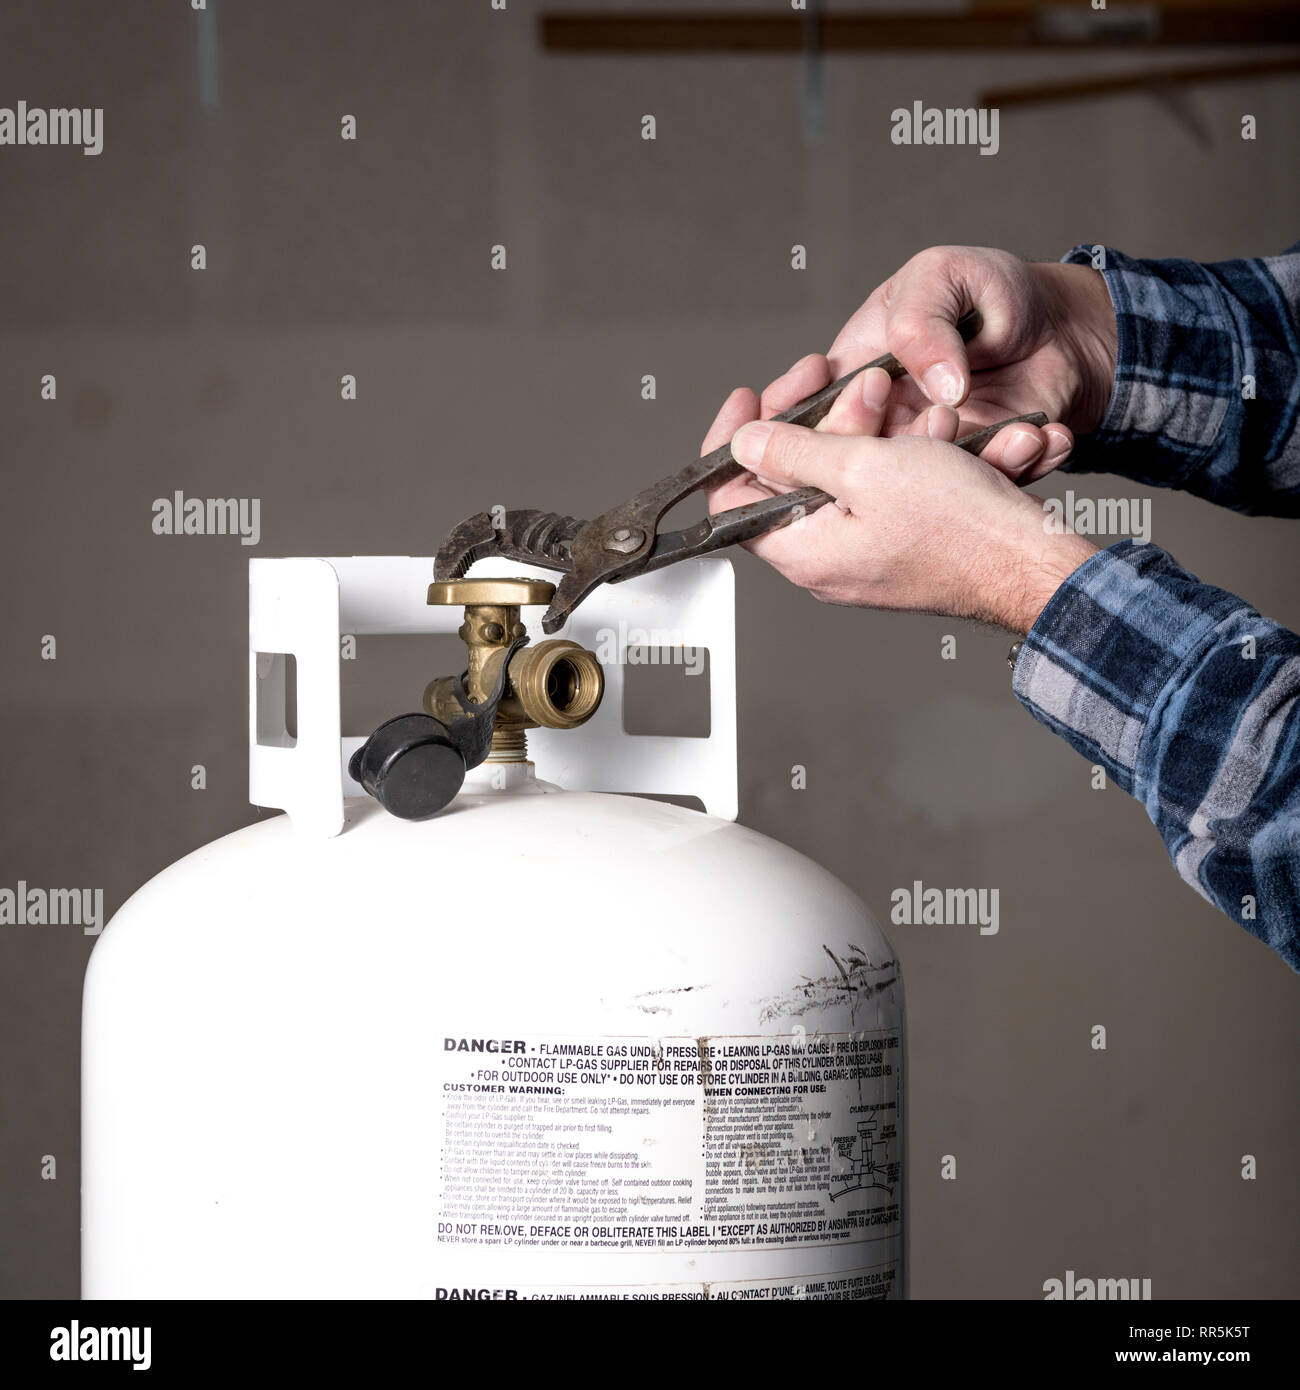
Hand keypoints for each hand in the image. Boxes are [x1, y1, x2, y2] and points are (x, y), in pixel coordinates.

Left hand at [703, 368, 1096, 633]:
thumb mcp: (866, 469)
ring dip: (888, 431)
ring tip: (931, 417)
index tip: (753, 398)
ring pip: (855, 474)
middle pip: (800, 475)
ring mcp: (868, 554)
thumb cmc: (961, 529)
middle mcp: (829, 560)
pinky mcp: (905, 544)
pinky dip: (917, 456)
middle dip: (835, 417)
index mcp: (803, 550)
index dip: (738, 440)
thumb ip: (796, 452)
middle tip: (869, 386)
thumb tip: (744, 444)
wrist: (1034, 563)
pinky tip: (948, 439)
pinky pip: (895, 489)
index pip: (734, 498)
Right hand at [750, 245, 1116, 483]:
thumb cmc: (991, 293)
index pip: (799, 417)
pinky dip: (1016, 467)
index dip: (802, 421)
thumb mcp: (943, 276)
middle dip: (898, 448)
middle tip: (949, 411)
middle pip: (852, 469)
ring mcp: (925, 458)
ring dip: (971, 461)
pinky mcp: (970, 476)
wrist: (1066, 328)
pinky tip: (1039, 438)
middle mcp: (880, 427)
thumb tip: (937, 389)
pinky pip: (981, 489)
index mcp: (851, 378)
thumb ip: (920, 323)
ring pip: (922, 491)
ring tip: (1017, 431)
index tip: (860, 390)